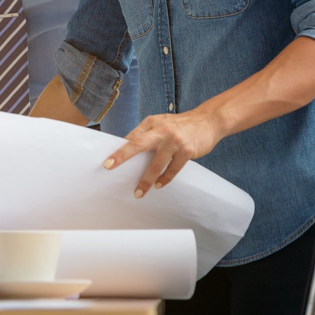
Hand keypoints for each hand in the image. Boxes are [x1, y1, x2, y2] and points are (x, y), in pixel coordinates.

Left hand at [103, 111, 222, 197]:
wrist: (208, 121)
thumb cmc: (179, 126)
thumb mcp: (161, 124)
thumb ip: (147, 134)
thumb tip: (127, 148)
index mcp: (151, 123)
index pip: (132, 137)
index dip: (119, 150)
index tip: (107, 162)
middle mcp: (161, 130)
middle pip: (138, 144)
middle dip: (123, 156)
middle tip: (109, 167)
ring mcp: (175, 140)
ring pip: (156, 163)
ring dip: (146, 180)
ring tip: (139, 192)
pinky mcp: (187, 150)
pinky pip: (173, 169)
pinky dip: (165, 179)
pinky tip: (159, 185)